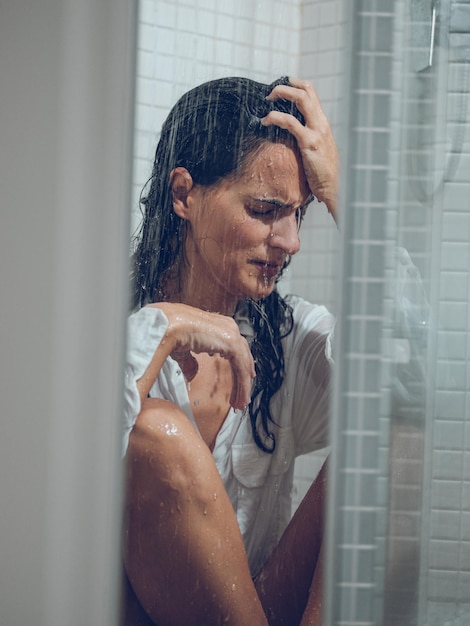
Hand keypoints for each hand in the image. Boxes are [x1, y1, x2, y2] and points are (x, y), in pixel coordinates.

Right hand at [147, 303, 255, 409]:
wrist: (166, 326)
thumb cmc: (168, 330)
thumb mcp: (181, 350)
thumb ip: (189, 362)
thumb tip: (192, 373)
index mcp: (216, 326)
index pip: (234, 347)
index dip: (237, 365)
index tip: (238, 381)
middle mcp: (226, 327)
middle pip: (242, 355)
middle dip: (242, 377)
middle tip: (241, 395)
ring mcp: (230, 333)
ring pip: (243, 363)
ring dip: (243, 385)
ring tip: (240, 403)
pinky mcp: (232, 343)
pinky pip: (241, 368)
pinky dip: (242, 384)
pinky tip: (240, 397)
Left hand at [261, 78, 338, 222]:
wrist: (334, 188)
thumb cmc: (323, 174)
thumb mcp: (317, 150)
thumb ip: (308, 138)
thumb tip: (290, 134)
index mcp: (322, 123)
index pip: (311, 93)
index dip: (295, 85)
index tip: (280, 88)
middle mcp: (321, 123)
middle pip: (306, 90)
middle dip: (286, 86)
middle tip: (270, 94)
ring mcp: (317, 131)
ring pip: (300, 99)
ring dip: (281, 94)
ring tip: (267, 101)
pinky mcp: (309, 142)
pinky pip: (290, 122)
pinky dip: (275, 117)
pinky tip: (266, 121)